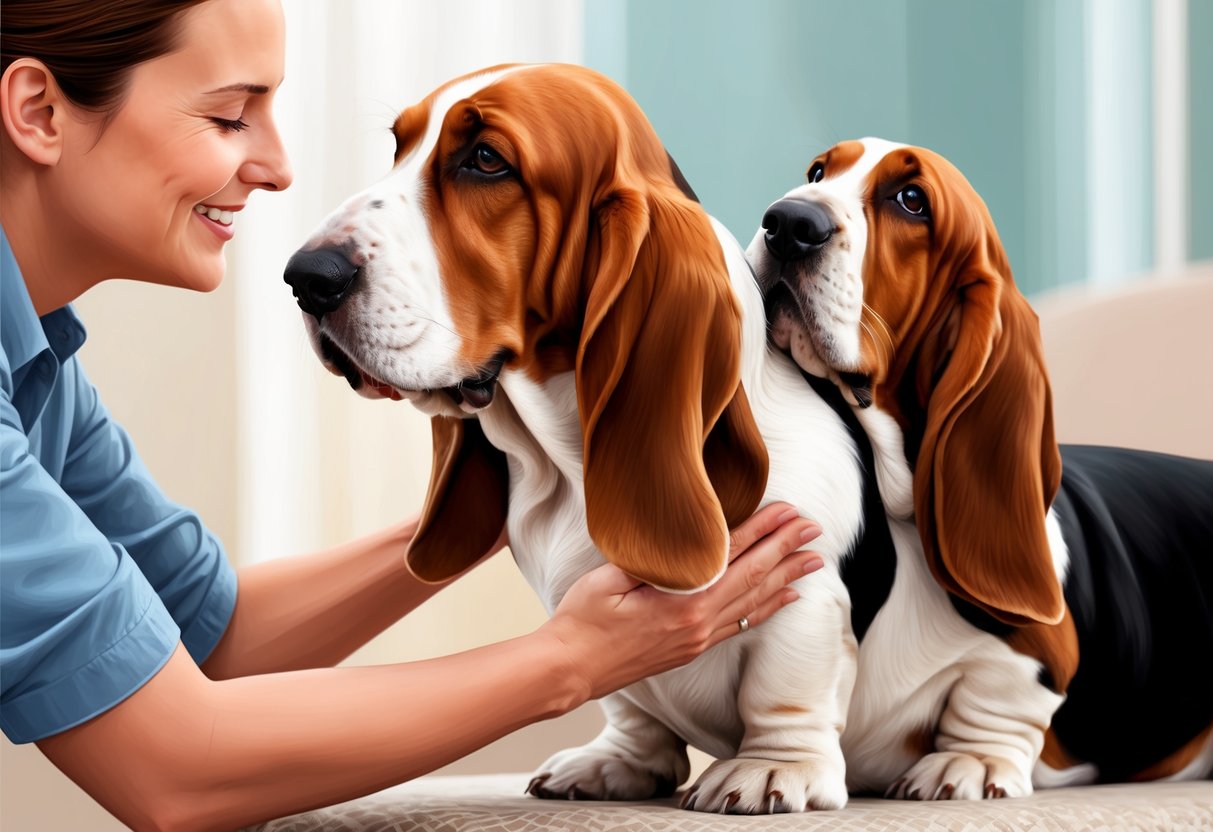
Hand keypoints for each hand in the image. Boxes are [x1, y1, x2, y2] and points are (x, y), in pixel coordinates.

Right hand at [540, 502, 822, 701]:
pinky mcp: (692, 648)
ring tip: (814, 560)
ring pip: (754, 604)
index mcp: (681, 602)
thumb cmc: (581, 621)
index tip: (789, 512)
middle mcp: (698, 623)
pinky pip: (742, 625)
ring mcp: (698, 639)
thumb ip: (651, 560)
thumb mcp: (609, 579)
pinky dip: (768, 608)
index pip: (732, 558)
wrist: (569, 670)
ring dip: (786, 578)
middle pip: (754, 579)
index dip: (764, 532)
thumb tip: (685, 541)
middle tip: (815, 529)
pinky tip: (785, 597)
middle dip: (786, 550)